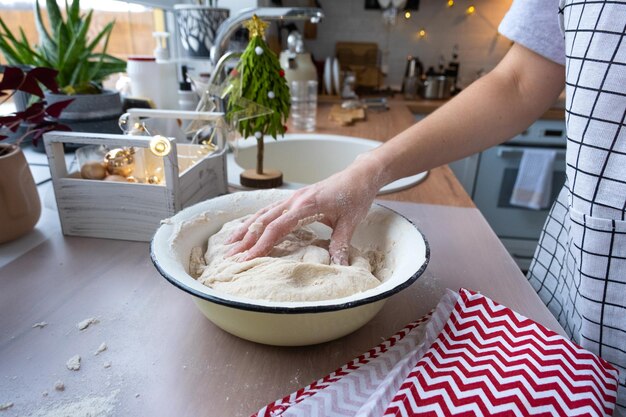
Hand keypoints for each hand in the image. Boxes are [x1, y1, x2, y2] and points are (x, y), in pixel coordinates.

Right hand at [226, 156, 383, 264]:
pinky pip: (269, 209)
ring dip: (245, 228)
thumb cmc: (355, 196)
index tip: (248, 258)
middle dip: (246, 239)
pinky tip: (247, 227)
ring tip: (229, 242)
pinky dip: (255, 219)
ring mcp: (293, 198)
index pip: (278, 227)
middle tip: (230, 256)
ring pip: (263, 213)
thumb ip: (341, 244)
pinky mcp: (294, 198)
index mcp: (307, 205)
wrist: (359, 175)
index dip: (262, 244)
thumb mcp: (351, 222)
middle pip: (264, 220)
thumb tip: (338, 266)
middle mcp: (295, 200)